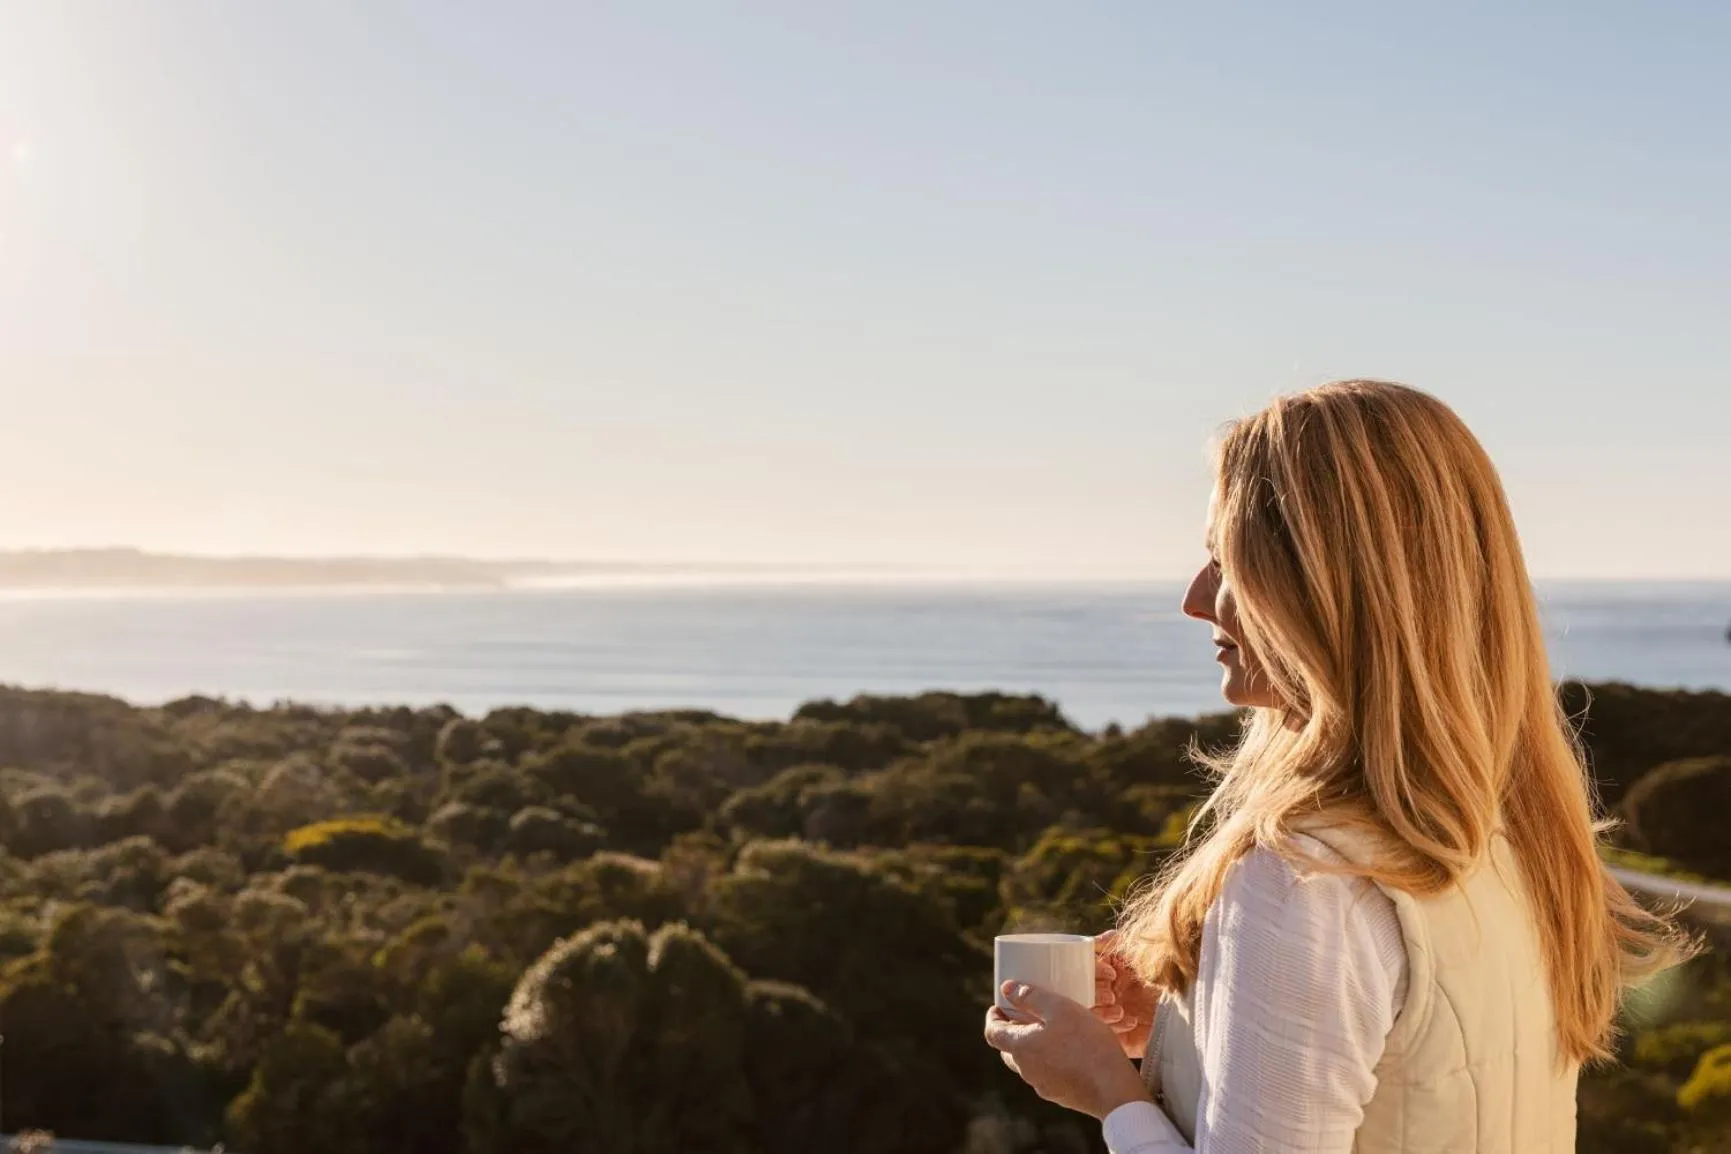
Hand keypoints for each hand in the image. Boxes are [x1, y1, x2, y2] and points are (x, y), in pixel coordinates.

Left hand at [983, 980, 1150, 1120]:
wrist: (1114, 1089)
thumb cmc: (1087, 1044)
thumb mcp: (1060, 1009)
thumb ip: (1032, 997)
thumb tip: (1007, 989)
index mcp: (1021, 1048)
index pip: (993, 1033)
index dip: (993, 1017)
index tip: (998, 1006)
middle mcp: (1027, 1070)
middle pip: (1008, 1049)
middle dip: (1012, 1031)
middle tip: (1025, 1015)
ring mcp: (1043, 1086)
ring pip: (1029, 1063)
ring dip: (1033, 1046)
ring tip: (1051, 1030)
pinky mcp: (1061, 1096)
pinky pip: (1048, 1074)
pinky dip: (1050, 1060)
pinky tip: (1070, 1051)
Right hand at [1092, 929, 1158, 1058]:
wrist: (1194, 1003)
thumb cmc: (1170, 971)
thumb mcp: (1143, 950)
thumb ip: (1116, 941)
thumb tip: (1095, 942)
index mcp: (1109, 972)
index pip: (1085, 971)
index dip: (1094, 971)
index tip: (1111, 974)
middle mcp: (1109, 993)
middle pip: (1084, 994)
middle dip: (1095, 994)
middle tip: (1112, 994)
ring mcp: (1114, 1016)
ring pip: (1091, 1016)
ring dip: (1102, 1012)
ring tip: (1120, 1010)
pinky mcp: (1123, 1038)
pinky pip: (1107, 1036)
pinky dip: (1115, 1029)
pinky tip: (1130, 1021)